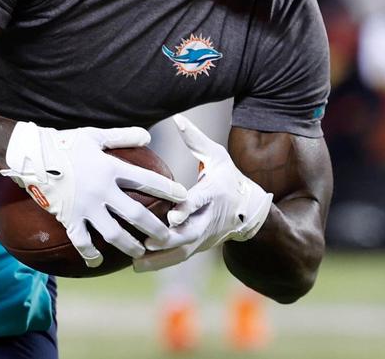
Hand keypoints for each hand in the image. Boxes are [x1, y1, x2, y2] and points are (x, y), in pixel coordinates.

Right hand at [2, 122, 187, 267]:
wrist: (33, 157)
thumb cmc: (65, 143)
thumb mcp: (95, 135)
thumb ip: (122, 137)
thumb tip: (148, 136)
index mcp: (111, 168)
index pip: (147, 181)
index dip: (168, 189)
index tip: (184, 197)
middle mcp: (102, 191)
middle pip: (136, 215)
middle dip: (156, 229)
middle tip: (167, 238)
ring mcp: (86, 208)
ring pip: (114, 234)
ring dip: (130, 246)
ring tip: (140, 252)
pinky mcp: (69, 218)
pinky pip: (82, 241)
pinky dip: (90, 254)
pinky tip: (97, 262)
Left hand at [133, 114, 272, 272]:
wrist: (249, 209)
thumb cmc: (228, 178)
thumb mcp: (217, 156)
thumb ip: (196, 140)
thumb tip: (177, 119)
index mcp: (214, 194)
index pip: (200, 202)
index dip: (187, 209)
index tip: (171, 215)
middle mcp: (210, 218)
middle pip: (191, 233)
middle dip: (169, 240)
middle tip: (145, 242)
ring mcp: (205, 236)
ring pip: (184, 250)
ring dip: (160, 258)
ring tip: (136, 262)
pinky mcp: (199, 246)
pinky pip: (180, 257)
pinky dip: (161, 263)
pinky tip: (139, 266)